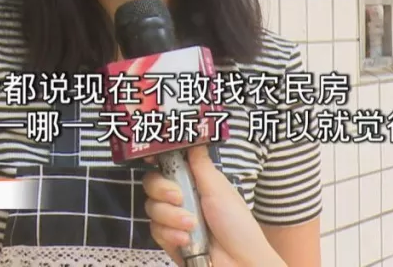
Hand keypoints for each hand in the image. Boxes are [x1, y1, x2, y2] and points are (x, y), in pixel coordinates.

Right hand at [143, 145, 284, 266]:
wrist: (240, 263)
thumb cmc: (237, 224)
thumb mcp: (220, 189)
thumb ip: (200, 165)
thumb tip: (193, 137)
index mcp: (195, 181)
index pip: (168, 165)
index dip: (157, 160)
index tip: (152, 158)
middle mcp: (181, 198)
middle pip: (152, 183)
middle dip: (162, 190)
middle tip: (179, 197)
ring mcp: (173, 220)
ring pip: (152, 208)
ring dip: (171, 216)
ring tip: (192, 226)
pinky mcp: (169, 240)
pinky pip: (155, 231)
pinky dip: (170, 234)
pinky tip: (187, 240)